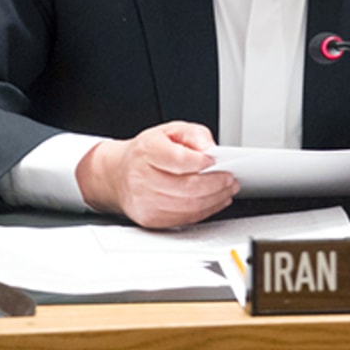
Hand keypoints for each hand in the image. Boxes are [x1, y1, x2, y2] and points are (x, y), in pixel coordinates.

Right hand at [76, 121, 236, 228]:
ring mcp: (145, 201)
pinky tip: (215, 201)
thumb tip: (211, 150)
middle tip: (230, 179)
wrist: (119, 174)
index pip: (178, 160)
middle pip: (187, 187)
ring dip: (215, 199)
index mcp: (147, 151)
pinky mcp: (150, 218)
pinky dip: (205, 211)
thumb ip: (194, 135)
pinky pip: (184, 218)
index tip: (216, 160)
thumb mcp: (170, 131)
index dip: (201, 162)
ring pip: (188, 205)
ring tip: (227, 190)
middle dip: (215, 184)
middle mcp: (142, 177)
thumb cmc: (147, 152)